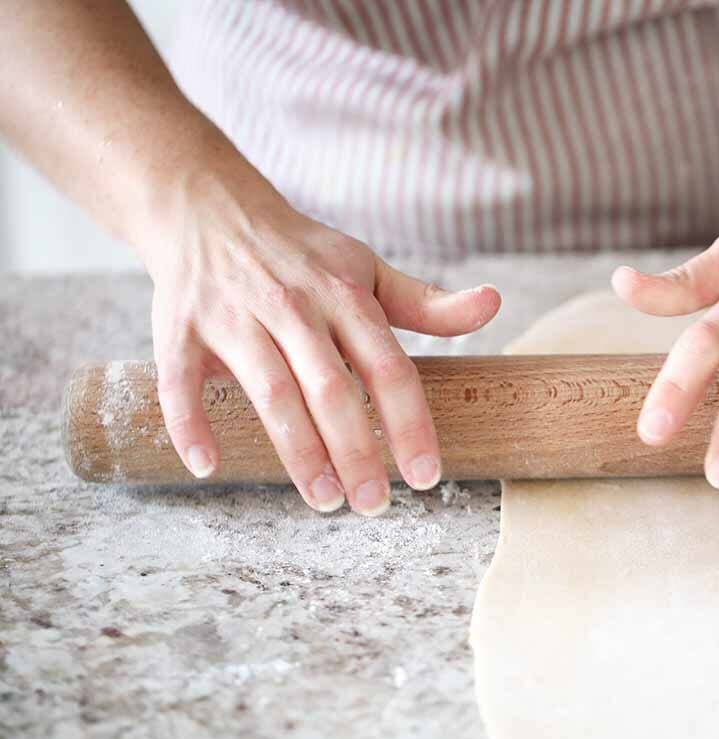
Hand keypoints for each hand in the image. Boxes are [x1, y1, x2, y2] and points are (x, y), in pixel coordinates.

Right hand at [140, 169, 499, 514]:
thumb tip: (493, 305)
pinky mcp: (179, 330)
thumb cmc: (300, 254)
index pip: (389, 367)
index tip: (426, 476)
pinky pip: (180, 381)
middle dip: (357, 451)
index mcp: (344, 296)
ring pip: (271, 390)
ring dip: (297, 451)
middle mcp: (293, 307)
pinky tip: (210, 466)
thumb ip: (428, 303)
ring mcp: (234, 318)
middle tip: (374, 505)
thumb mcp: (368, 269)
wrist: (206, 206)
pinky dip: (190, 423)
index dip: (411, 424)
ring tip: (324, 501)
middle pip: (332, 388)